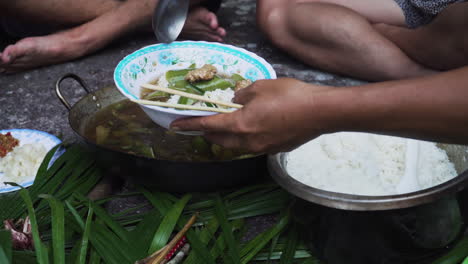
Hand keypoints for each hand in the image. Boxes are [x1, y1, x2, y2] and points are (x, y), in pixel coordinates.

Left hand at [171, 78, 335, 152]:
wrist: (320, 112)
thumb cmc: (290, 96)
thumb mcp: (260, 87)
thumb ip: (242, 95)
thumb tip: (236, 101)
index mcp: (241, 125)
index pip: (208, 126)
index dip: (189, 125)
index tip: (175, 126)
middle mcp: (248, 141)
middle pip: (219, 141)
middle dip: (206, 133)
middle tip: (200, 124)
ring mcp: (262, 148)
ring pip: (235, 146)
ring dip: (225, 138)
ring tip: (223, 127)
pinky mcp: (274, 149)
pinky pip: (251, 146)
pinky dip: (243, 139)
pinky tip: (250, 129)